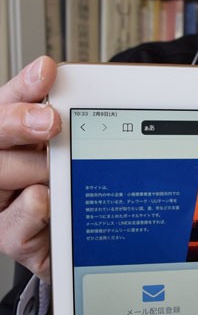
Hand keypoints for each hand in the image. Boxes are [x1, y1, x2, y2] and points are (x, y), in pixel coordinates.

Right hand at [0, 56, 60, 281]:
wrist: (73, 242)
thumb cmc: (65, 185)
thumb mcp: (68, 143)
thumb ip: (55, 109)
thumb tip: (52, 72)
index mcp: (10, 137)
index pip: (7, 103)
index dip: (25, 86)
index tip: (47, 73)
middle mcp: (0, 165)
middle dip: (20, 124)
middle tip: (50, 122)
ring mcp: (0, 202)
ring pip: (3, 173)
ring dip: (37, 169)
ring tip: (57, 171)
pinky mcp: (12, 237)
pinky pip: (15, 222)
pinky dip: (35, 209)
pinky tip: (48, 200)